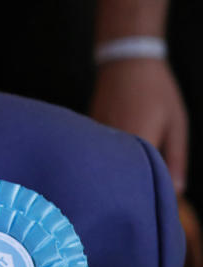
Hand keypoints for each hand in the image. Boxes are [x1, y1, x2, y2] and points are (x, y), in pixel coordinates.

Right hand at [90, 58, 187, 192]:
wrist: (126, 61)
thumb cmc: (158, 90)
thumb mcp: (177, 124)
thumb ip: (176, 159)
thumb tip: (176, 190)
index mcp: (138, 142)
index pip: (143, 182)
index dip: (152, 196)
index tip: (158, 206)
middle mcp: (113, 141)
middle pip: (121, 176)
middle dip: (132, 189)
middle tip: (144, 198)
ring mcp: (98, 135)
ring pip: (107, 165)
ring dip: (118, 173)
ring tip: (127, 179)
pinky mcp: (90, 129)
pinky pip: (100, 152)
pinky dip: (108, 158)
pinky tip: (115, 159)